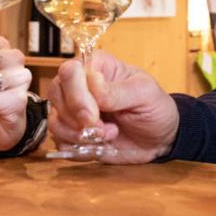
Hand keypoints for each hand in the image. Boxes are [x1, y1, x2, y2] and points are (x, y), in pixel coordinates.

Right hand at [46, 51, 178, 163]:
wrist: (160, 138)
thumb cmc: (155, 108)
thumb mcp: (145, 94)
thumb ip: (118, 91)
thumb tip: (93, 82)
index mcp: (96, 66)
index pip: (69, 71)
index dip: (77, 95)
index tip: (94, 114)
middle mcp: (80, 86)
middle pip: (55, 94)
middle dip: (77, 118)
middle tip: (104, 129)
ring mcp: (74, 111)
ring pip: (55, 121)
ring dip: (79, 136)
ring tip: (108, 136)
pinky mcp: (73, 134)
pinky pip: (60, 142)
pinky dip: (78, 149)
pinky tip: (100, 146)